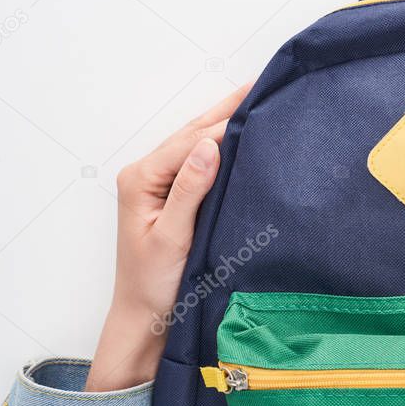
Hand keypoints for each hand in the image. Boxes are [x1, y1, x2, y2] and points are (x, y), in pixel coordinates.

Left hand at [85, 84, 251, 390]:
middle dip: (227, 110)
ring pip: (196, 143)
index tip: (258, 102)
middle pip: (192, 134)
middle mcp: (145, 174)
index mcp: (141, 179)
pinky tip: (240, 134)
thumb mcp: (173, 238)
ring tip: (256, 99)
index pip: (191, 142)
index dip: (226, 122)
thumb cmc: (153, 286)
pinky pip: (198, 161)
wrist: (145, 320)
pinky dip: (221, 144)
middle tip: (263, 85)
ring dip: (225, 122)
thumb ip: (190, 190)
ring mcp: (157, 184)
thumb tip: (210, 145)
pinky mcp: (171, 195)